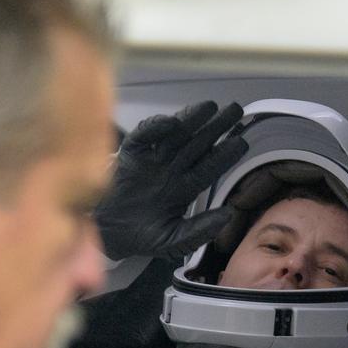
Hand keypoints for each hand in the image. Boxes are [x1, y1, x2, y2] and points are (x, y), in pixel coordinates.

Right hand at [96, 101, 251, 260]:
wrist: (106, 235)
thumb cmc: (140, 237)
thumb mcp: (173, 240)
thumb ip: (200, 230)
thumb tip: (228, 215)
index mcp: (184, 188)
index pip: (208, 167)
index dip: (225, 154)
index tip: (241, 142)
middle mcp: (171, 169)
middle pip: (197, 144)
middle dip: (216, 127)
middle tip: (235, 110)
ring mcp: (151, 160)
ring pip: (175, 135)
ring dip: (191, 120)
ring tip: (209, 107)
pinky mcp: (131, 154)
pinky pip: (144, 137)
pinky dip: (155, 128)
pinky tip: (170, 123)